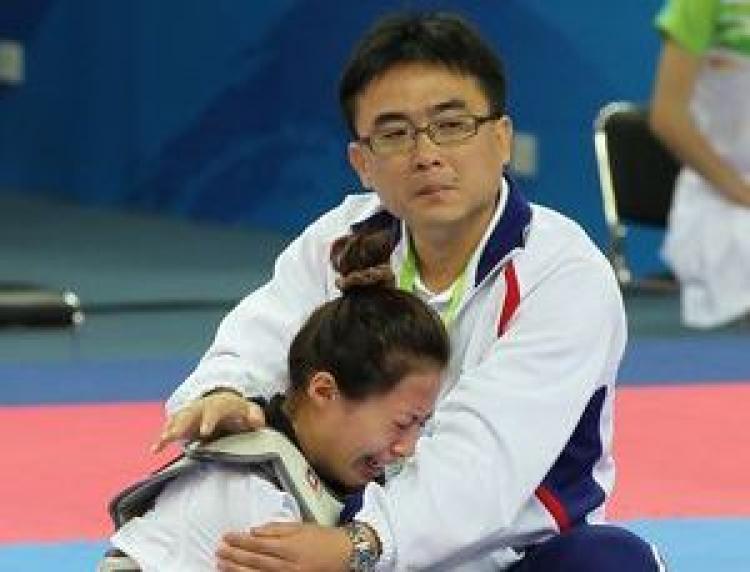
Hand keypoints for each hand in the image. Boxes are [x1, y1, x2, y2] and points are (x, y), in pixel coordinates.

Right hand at [152, 390, 264, 452]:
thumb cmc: (238, 411)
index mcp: (219, 404)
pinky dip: (163, 438)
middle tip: (172, 436)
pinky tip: (155, 449)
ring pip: (177, 419)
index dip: (208, 420)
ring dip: (169, 430)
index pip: (214, 410)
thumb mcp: (250, 411)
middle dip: (181, 424)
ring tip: (161, 443)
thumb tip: (257, 422)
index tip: (204, 432)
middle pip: (190, 413)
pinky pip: (170, 428)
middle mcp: (201, 406)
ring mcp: (190, 413)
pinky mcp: (182, 422)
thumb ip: (254, 415)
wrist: (224, 403)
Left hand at [216, 522, 350, 571]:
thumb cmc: (324, 539)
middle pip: (254, 561)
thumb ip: (276, 529)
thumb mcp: (301, 527)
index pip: (258, 544)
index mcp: (289, 547)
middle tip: (219, 550)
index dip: (240, 541)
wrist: (344, 554)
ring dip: (236, 570)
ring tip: (222, 564)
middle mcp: (287, 565)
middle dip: (234, 556)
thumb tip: (254, 530)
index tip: (226, 537)